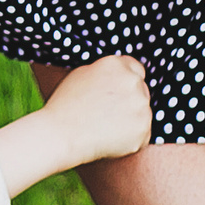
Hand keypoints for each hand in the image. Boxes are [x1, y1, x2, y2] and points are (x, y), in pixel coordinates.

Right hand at [0, 53, 151, 195]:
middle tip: (108, 115)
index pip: (135, 69)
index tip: (119, 94)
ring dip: (131, 120)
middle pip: (141, 91)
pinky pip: (142, 135)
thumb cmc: (64, 106)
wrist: (61, 134)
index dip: (126, 82)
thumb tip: (116, 76)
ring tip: (105, 128)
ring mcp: (140, 106)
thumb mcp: (80, 75)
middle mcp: (132, 81)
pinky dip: (131, 139)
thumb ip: (104, 72)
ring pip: (143, 113)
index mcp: (115, 64)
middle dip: (130, 101)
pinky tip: (110, 140)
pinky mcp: (143, 129)